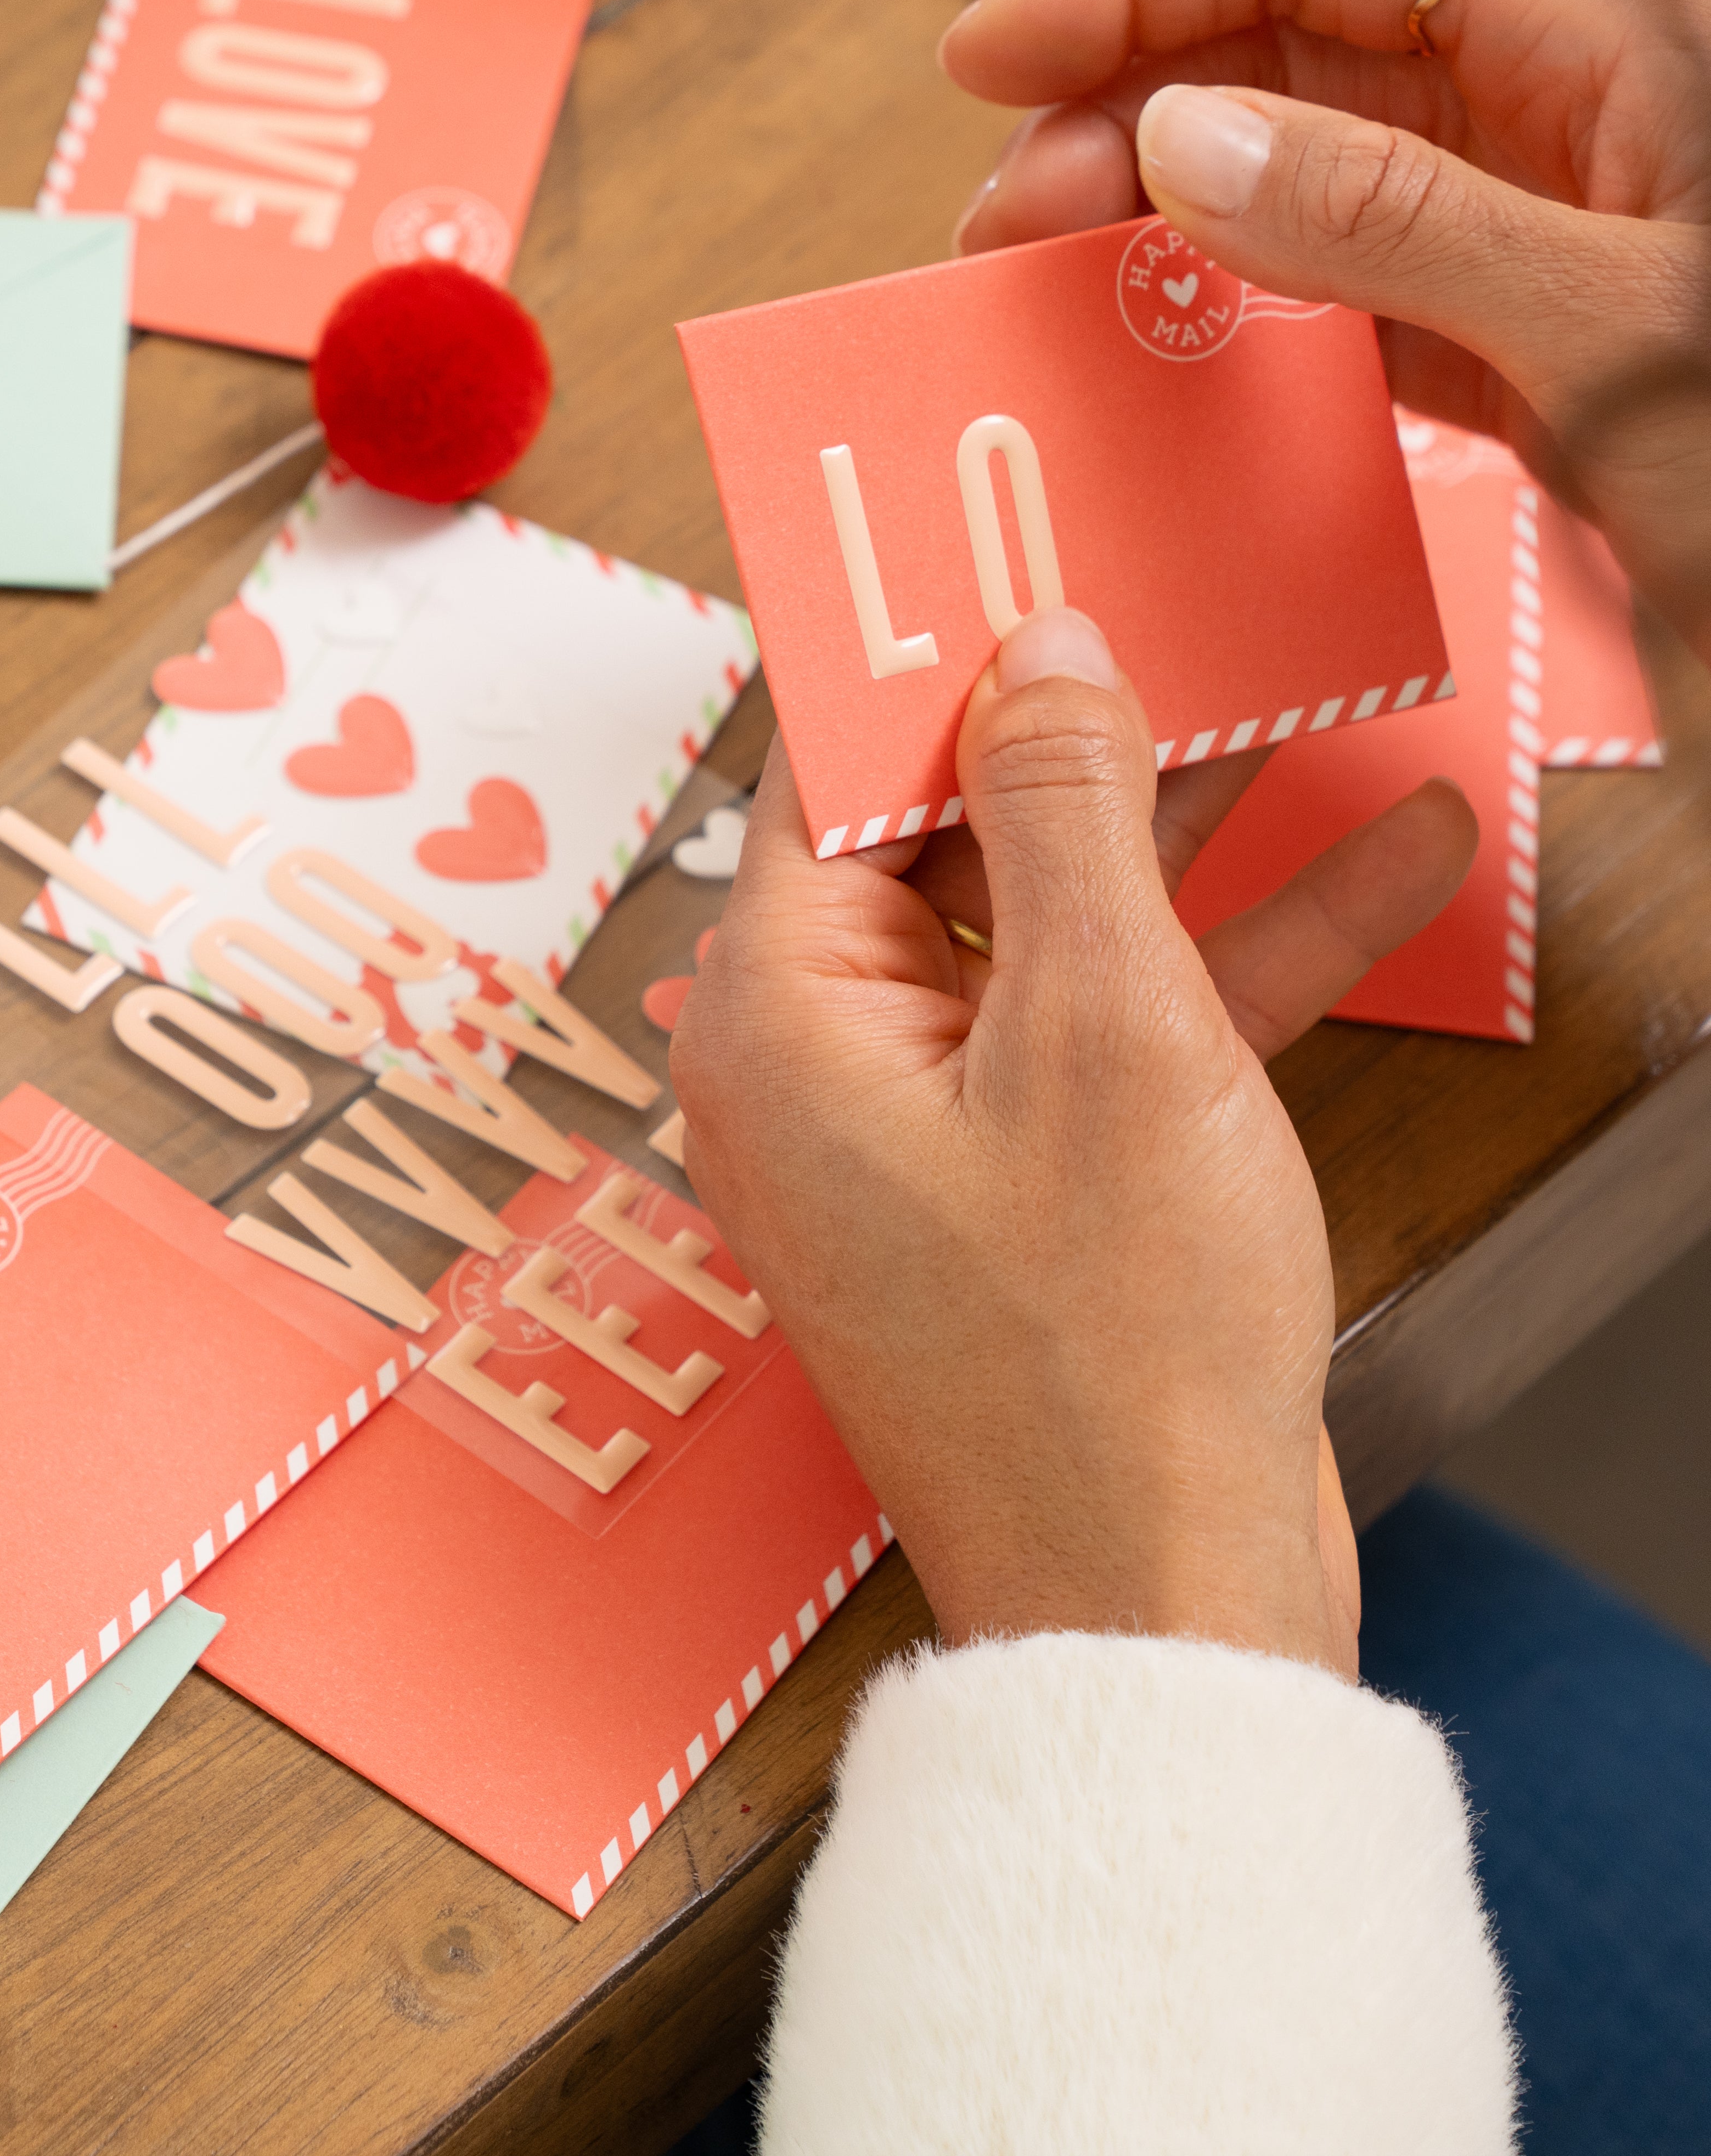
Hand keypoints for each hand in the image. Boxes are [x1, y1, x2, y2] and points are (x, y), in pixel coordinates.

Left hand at [670, 607, 1474, 1676]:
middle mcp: (821, 1062)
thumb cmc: (1108, 1354)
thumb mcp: (1109, 1027)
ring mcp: (922, 1123)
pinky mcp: (1021, 1176)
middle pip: (947, 839)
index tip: (1013, 558)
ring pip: (1049, 925)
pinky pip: (1105, 1027)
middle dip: (1084, 738)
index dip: (929, 659)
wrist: (1163, 1600)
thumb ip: (1064, 814)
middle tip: (1176, 615)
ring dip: (1187, 833)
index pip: (831, 773)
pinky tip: (1378, 865)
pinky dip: (1226, 958)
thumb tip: (1032, 656)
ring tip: (1303, 705)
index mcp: (780, 1012)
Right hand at [941, 0, 1710, 661]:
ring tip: (1049, 288)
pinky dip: (1224, 311)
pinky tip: (1160, 355)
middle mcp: (1538, 106)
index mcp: (1594, 39)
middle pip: (1278, 38)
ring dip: (1147, 212)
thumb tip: (1182, 143)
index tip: (994, 62)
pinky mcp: (1496, 327)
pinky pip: (1325, 285)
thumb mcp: (1619, 331)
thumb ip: (1396, 226)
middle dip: (1116, 106)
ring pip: (1283, 161)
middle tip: (1005, 227)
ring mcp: (1512, 218)